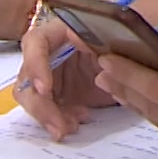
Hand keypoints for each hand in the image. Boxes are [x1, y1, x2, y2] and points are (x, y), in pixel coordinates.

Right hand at [14, 17, 114, 139]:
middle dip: (40, 104)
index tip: (45, 89)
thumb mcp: (111, 43)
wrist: (130, 73)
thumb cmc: (121, 49)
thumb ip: (93, 39)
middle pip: (27, 76)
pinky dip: (57, 120)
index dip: (35, 64)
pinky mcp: (56, 96)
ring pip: (32, 97)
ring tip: (71, 126)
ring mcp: (50, 76)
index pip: (35, 42)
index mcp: (59, 32)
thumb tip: (74, 35)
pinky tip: (75, 123)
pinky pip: (46, 111)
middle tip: (58, 125)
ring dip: (47, 115)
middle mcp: (48, 53)